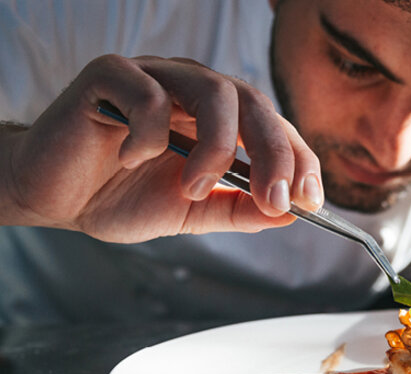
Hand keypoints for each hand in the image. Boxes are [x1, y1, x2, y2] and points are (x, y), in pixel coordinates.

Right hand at [0, 55, 322, 242]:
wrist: (52, 197)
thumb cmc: (119, 196)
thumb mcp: (193, 212)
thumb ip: (240, 209)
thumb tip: (292, 213)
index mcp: (219, 118)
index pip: (274, 126)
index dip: (299, 159)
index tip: (311, 200)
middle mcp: (194, 90)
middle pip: (254, 103)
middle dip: (275, 154)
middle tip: (276, 199)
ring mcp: (155, 77)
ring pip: (214, 90)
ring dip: (217, 147)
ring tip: (194, 188)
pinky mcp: (111, 75)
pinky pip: (148, 93)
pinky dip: (149, 133)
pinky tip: (130, 159)